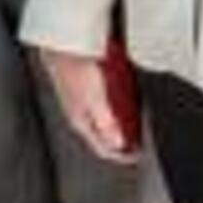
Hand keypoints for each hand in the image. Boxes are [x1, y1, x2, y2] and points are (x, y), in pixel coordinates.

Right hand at [37, 45, 133, 162]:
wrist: (63, 46)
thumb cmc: (75, 69)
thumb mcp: (96, 100)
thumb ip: (107, 124)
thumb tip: (118, 143)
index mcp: (82, 123)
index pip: (103, 149)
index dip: (122, 155)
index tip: (138, 155)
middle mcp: (81, 116)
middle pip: (104, 137)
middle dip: (122, 141)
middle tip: (139, 141)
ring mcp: (83, 103)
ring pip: (103, 123)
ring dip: (119, 125)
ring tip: (135, 123)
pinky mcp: (85, 91)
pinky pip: (103, 108)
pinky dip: (115, 110)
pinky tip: (122, 102)